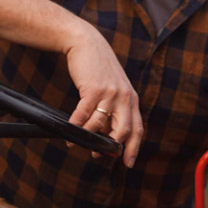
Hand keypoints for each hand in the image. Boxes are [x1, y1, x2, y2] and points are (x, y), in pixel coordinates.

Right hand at [63, 30, 144, 166]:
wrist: (87, 44)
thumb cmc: (98, 69)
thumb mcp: (113, 88)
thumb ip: (114, 110)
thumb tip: (108, 136)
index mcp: (131, 99)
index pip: (138, 129)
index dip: (133, 148)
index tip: (128, 163)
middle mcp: (124, 97)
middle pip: (122, 131)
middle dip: (110, 147)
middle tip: (97, 154)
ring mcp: (110, 93)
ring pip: (99, 125)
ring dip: (86, 137)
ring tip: (77, 142)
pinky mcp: (93, 89)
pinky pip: (83, 115)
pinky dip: (75, 126)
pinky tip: (69, 131)